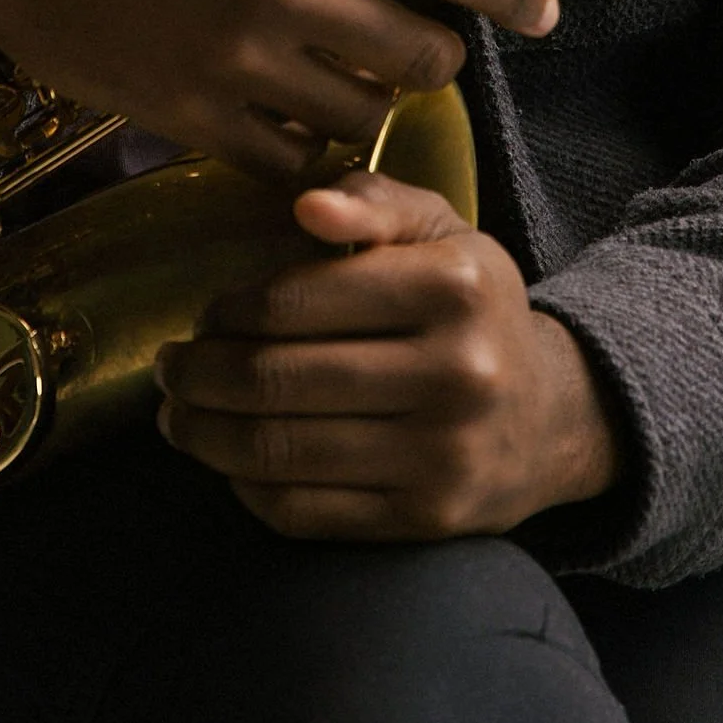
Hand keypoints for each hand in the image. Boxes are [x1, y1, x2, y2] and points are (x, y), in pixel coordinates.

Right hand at [0, 0, 557, 183]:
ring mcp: (232, 58)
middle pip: (419, 55)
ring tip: (353, 78)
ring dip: (373, 102)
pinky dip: (307, 152)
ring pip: (360, 116)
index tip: (544, 13)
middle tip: (414, 39)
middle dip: (434, 52)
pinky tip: (295, 122)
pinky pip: (287, 161)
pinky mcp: (186, 115)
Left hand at [154, 170, 621, 535]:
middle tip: (170, 370)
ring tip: (178, 416)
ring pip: (278, 451)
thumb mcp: (439, 232)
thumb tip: (306, 205)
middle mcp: (456, 371)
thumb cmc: (470, 309)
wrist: (551, 417)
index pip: (294, 301)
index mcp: (453, 285)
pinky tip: (229, 463)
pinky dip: (246, 488)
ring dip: (204, 435)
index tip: (205, 317)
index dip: (227, 312)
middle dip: (198, 376)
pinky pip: (303, 512)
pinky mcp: (425, 520)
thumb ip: (371, 203)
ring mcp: (441, 454)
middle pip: (275, 380)